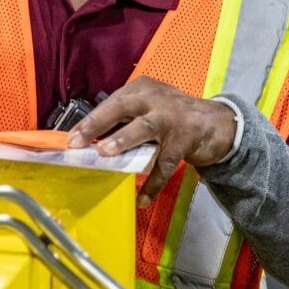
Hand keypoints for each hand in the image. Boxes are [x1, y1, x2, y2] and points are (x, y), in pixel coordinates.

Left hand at [68, 78, 237, 207]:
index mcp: (142, 90)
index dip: (90, 120)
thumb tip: (90, 141)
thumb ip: (125, 121)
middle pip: (122, 107)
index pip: (111, 102)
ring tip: (105, 153)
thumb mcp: (150, 108)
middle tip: (77, 140)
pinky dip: (154, 183)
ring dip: (123, 139)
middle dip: (97, 123)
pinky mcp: (185, 140)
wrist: (217, 123)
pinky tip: (142, 199)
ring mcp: (171, 119)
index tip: (71, 138)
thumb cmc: (174, 116)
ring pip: (144, 128)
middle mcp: (155, 100)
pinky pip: (165, 164)